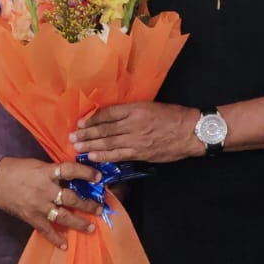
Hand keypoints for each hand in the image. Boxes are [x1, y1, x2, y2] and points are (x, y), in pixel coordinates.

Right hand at [0, 157, 103, 248]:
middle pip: (71, 199)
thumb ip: (54, 171)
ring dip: (78, 223)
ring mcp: (38, 206)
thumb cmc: (16, 168)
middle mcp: (45, 190)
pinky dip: (55, 239)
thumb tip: (73, 176)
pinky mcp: (30, 217)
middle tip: (99, 209)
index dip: (86, 173)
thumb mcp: (38, 164)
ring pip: (63, 217)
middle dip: (87, 205)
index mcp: (47, 172)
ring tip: (90, 228)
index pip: (71, 170)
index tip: (99, 177)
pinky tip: (65, 245)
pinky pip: (45, 230)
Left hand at [69, 102, 199, 163]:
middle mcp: (134, 123)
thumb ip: (132, 112)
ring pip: (109, 142)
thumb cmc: (174, 116)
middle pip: (105, 129)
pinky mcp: (141, 153)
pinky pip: (119, 155)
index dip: (92, 119)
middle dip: (86, 134)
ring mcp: (137, 139)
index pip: (108, 113)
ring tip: (76, 147)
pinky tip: (93, 157)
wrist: (191, 131)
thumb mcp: (151, 106)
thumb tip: (113, 118)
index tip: (80, 123)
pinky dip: (104, 156)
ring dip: (91, 145)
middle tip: (71, 137)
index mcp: (136, 108)